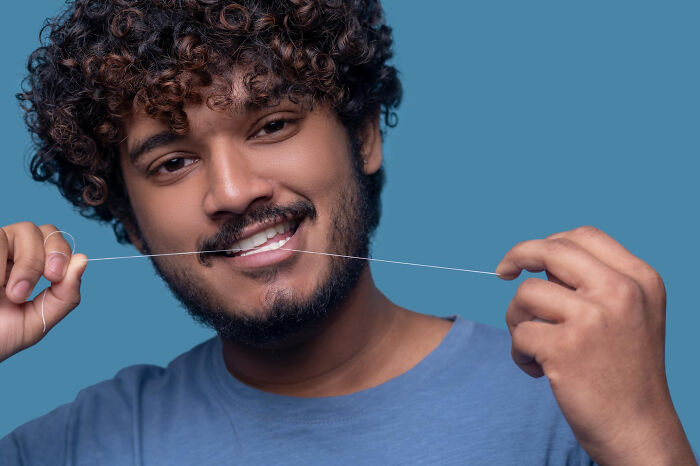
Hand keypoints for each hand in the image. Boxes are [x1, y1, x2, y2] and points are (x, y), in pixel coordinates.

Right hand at [0, 222, 86, 362]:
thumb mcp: (37, 320)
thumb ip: (64, 295)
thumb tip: (83, 260)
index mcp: (25, 267)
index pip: (53, 240)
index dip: (62, 252)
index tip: (56, 277)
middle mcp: (7, 253)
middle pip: (40, 230)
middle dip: (51, 253)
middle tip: (49, 277)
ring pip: (22, 230)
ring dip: (27, 264)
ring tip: (14, 294)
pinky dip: (1, 266)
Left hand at [496, 226, 695, 464]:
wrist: (639, 429)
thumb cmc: (623, 371)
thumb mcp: (629, 314)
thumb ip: (593, 282)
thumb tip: (538, 259)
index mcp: (639, 279)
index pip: (584, 236)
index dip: (548, 241)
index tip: (527, 258)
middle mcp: (621, 292)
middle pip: (551, 250)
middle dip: (517, 255)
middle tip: (502, 272)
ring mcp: (594, 318)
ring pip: (526, 293)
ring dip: (518, 320)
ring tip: (535, 347)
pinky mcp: (566, 348)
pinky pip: (519, 334)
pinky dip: (519, 353)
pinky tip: (537, 371)